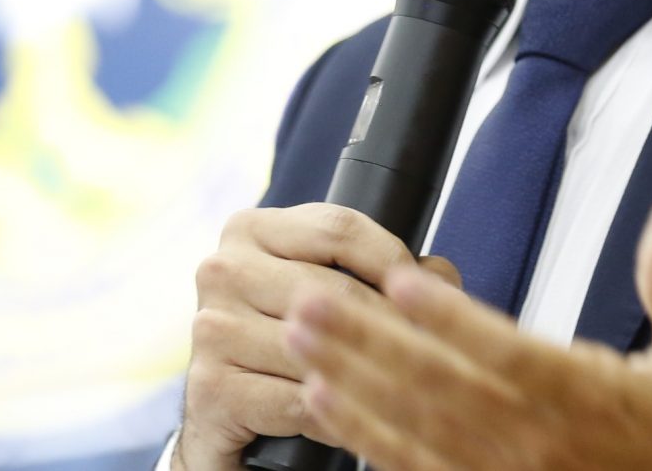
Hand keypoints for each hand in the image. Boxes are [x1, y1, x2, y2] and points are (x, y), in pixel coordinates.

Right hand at [174, 203, 457, 469]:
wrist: (225, 406)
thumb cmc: (287, 334)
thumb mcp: (328, 286)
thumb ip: (381, 269)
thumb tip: (441, 276)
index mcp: (251, 229)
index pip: (340, 229)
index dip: (395, 259)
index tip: (433, 288)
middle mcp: (223, 270)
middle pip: (336, 291)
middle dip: (394, 323)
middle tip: (438, 348)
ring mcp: (211, 328)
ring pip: (320, 349)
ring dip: (373, 374)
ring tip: (414, 386)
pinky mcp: (210, 387)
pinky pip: (299, 402)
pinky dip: (339, 417)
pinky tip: (365, 422)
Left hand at [284, 185, 651, 470]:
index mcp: (585, 396)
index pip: (506, 354)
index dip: (452, 319)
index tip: (402, 279)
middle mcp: (536, 440)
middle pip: (438, 387)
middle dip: (367, 341)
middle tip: (308, 299)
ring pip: (413, 426)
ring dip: (351, 381)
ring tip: (298, 339)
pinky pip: (414, 466)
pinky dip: (363, 436)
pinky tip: (322, 402)